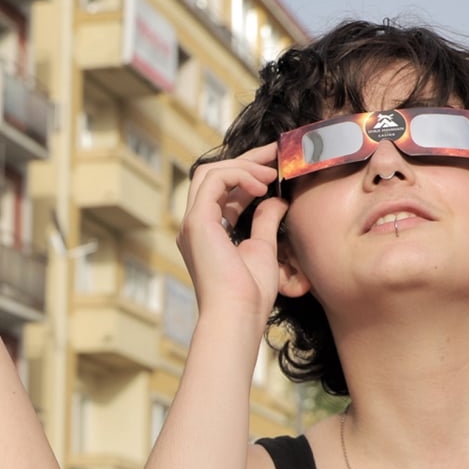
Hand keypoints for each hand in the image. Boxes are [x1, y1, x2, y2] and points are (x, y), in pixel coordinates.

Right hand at [176, 144, 285, 324]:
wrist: (238, 314)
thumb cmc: (250, 293)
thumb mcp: (263, 249)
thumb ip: (265, 222)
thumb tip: (275, 200)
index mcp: (208, 232)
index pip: (223, 190)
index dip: (248, 173)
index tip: (275, 165)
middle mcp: (196, 224)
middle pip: (213, 174)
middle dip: (245, 159)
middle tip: (276, 153)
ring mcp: (193, 222)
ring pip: (209, 172)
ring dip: (243, 166)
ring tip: (272, 173)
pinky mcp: (197, 222)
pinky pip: (213, 180)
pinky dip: (238, 175)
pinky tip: (261, 185)